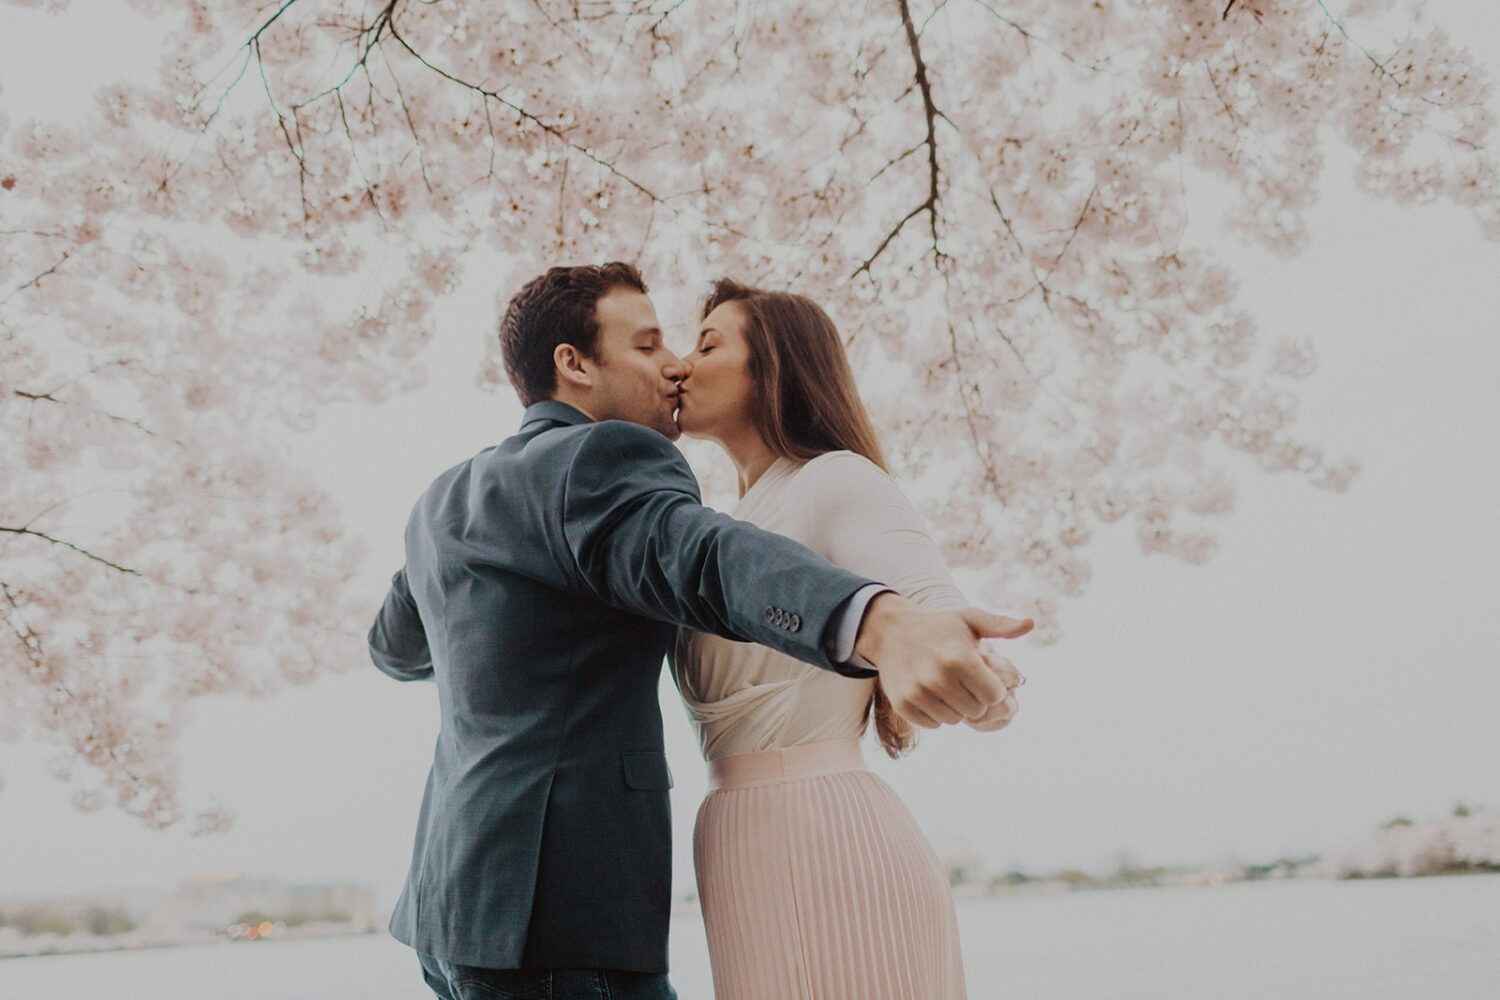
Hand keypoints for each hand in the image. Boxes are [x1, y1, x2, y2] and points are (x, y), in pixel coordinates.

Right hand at [853, 593, 1031, 728]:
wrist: (891, 632)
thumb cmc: (939, 626)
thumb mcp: (970, 619)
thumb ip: (1002, 625)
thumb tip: (1030, 624)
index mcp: (959, 658)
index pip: (994, 696)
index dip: (991, 687)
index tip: (980, 674)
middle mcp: (937, 677)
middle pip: (976, 710)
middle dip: (974, 697)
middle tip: (961, 679)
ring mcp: (918, 692)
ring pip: (954, 720)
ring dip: (954, 707)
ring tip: (944, 685)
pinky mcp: (903, 704)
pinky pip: (933, 725)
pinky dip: (935, 713)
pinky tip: (929, 692)